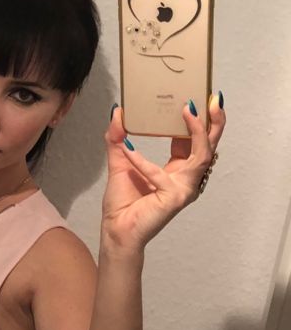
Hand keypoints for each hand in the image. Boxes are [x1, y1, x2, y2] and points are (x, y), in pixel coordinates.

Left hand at [101, 95, 225, 252]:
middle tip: (212, 98)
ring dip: (197, 131)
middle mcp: (186, 180)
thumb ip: (118, 138)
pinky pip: (162, 173)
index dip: (197, 121)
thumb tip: (117, 111)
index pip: (195, 142)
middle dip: (215, 122)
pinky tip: (128, 151)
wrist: (116, 230)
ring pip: (202, 155)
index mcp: (178, 171)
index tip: (194, 98)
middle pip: (210, 146)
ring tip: (188, 110)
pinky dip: (142, 161)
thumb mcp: (120, 162)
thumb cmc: (123, 204)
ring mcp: (184, 189)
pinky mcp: (175, 197)